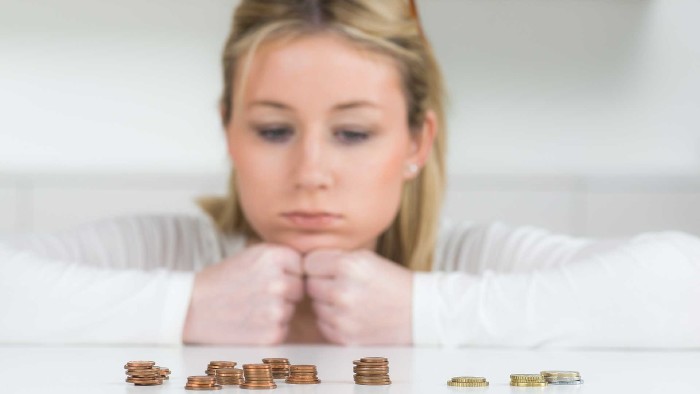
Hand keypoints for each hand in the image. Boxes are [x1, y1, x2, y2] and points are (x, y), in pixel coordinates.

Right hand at [183, 244, 302, 344]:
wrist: (191, 307)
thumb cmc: (223, 280)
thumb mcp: (253, 255)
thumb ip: (283, 258)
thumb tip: (317, 269)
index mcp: (274, 255)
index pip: (302, 267)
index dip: (286, 274)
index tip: (263, 277)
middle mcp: (278, 280)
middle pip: (300, 289)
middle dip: (284, 293)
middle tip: (254, 293)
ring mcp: (276, 308)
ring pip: (292, 310)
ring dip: (277, 311)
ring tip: (249, 306)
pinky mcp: (272, 333)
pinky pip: (284, 329)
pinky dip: (270, 329)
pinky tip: (248, 322)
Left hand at [303, 249, 412, 344]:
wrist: (419, 313)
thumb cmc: (391, 282)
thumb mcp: (366, 259)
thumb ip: (333, 259)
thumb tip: (300, 264)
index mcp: (349, 266)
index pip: (309, 262)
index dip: (320, 265)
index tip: (332, 269)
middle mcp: (343, 291)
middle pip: (309, 285)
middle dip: (322, 284)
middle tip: (344, 285)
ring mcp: (342, 317)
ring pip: (315, 306)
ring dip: (327, 303)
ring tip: (352, 301)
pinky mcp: (344, 337)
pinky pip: (323, 324)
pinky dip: (333, 321)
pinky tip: (353, 316)